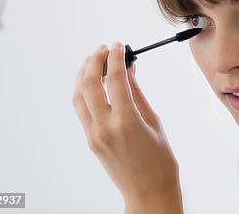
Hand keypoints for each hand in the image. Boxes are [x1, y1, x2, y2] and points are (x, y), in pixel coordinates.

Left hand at [72, 42, 182, 210]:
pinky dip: (84, 91)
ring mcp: (94, 135)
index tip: (119, 45)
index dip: (116, 57)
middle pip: (89, 84)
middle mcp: (105, 127)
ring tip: (94, 60)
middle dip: (94, 61)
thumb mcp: (154, 121)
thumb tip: (129, 69)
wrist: (148, 192)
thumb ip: (137, 93)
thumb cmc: (160, 160)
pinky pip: (82, 110)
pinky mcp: (90, 141)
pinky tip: (93, 82)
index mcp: (126, 121)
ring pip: (79, 96)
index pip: (114, 79)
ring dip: (83, 74)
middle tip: (105, 48)